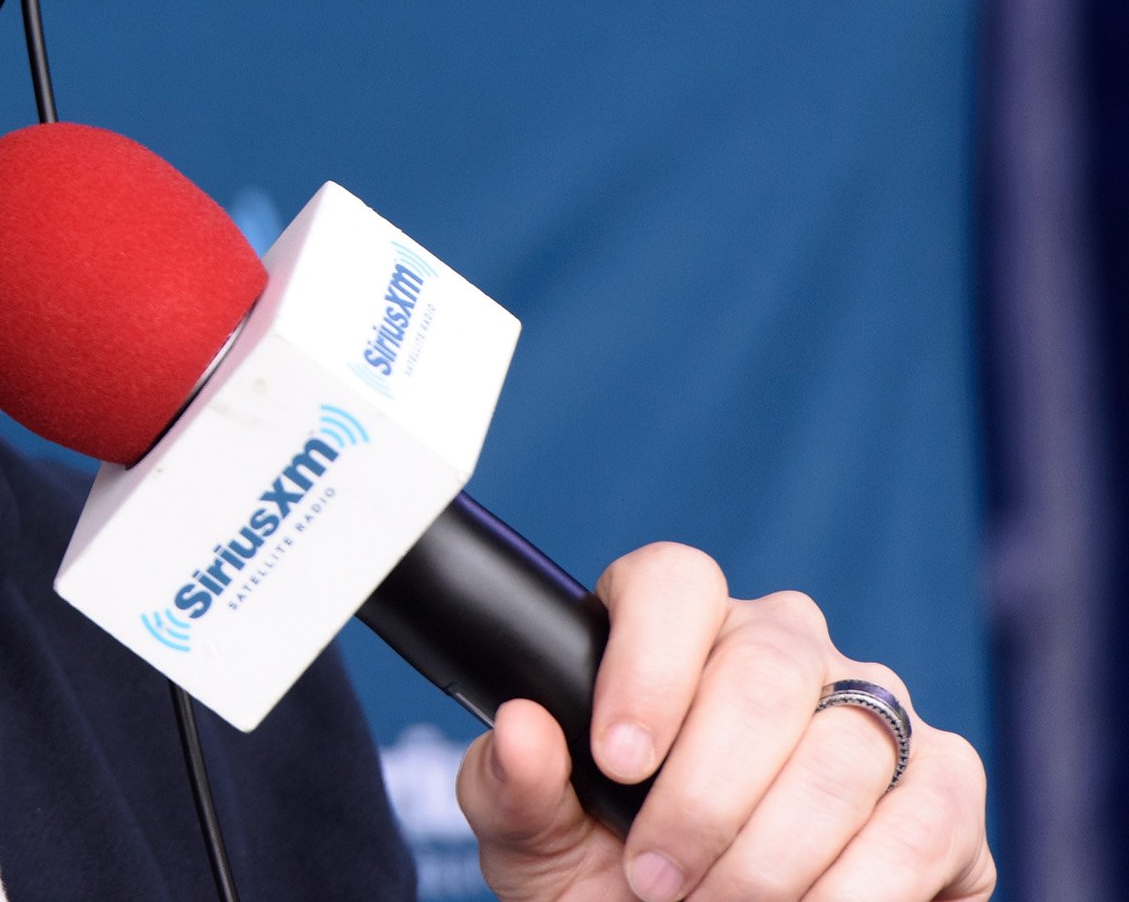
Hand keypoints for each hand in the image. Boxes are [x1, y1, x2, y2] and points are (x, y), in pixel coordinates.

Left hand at [453, 543, 994, 901]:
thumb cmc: (606, 877)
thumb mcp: (535, 842)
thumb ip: (510, 786)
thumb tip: (519, 729)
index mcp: (675, 629)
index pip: (674, 582)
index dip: (647, 667)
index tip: (618, 760)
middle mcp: (784, 646)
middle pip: (763, 674)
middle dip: (704, 798)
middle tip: (656, 880)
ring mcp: (872, 708)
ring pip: (842, 754)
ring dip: (772, 856)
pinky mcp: (944, 784)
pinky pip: (926, 817)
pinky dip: (861, 886)